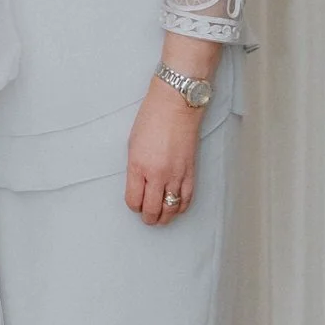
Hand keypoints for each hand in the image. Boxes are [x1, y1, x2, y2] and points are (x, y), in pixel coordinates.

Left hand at [125, 80, 201, 225]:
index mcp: (137, 166)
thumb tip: (138, 185)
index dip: (134, 206)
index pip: (134, 199)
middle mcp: (157, 174)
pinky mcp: (190, 171)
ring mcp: (176, 174)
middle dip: (148, 217)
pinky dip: (181, 207)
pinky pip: (187, 198)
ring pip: (171, 208)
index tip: (135, 204)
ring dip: (165, 217)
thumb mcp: (133, 144)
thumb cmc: (151, 118)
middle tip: (147, 219)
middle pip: (152, 209)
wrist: (176, 105)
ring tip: (161, 219)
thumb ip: (135, 167)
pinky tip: (177, 209)